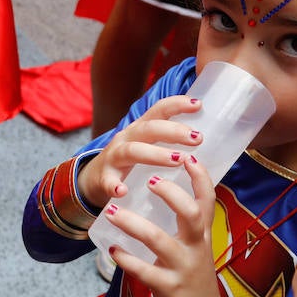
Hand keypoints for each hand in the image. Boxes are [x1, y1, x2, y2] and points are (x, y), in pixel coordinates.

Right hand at [77, 96, 202, 208]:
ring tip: (178, 160)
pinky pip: (108, 181)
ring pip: (132, 151)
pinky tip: (122, 191)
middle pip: (148, 128)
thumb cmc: (129, 162)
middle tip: (198, 138)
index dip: (177, 104)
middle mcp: (126, 138)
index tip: (198, 104)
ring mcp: (113, 157)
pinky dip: (114, 185)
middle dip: (174, 131)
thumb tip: (203, 136)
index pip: (158, 110)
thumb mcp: (146, 144)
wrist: (93, 180)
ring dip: (155, 154)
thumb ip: (167, 139)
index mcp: (140, 129)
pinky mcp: (103, 178)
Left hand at [103, 155, 224, 296]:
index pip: (208, 200)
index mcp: (202, 235)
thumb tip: (166, 186)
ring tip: (111, 211)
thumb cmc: (192, 275)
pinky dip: (126, 259)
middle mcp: (196, 248)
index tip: (189, 156)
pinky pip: (144, 271)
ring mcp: (183, 269)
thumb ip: (187, 222)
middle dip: (171, 195)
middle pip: (192, 215)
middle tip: (149, 180)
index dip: (201, 178)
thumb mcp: (196, 247)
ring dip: (134, 224)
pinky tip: (111, 248)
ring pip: (160, 241)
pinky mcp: (168, 288)